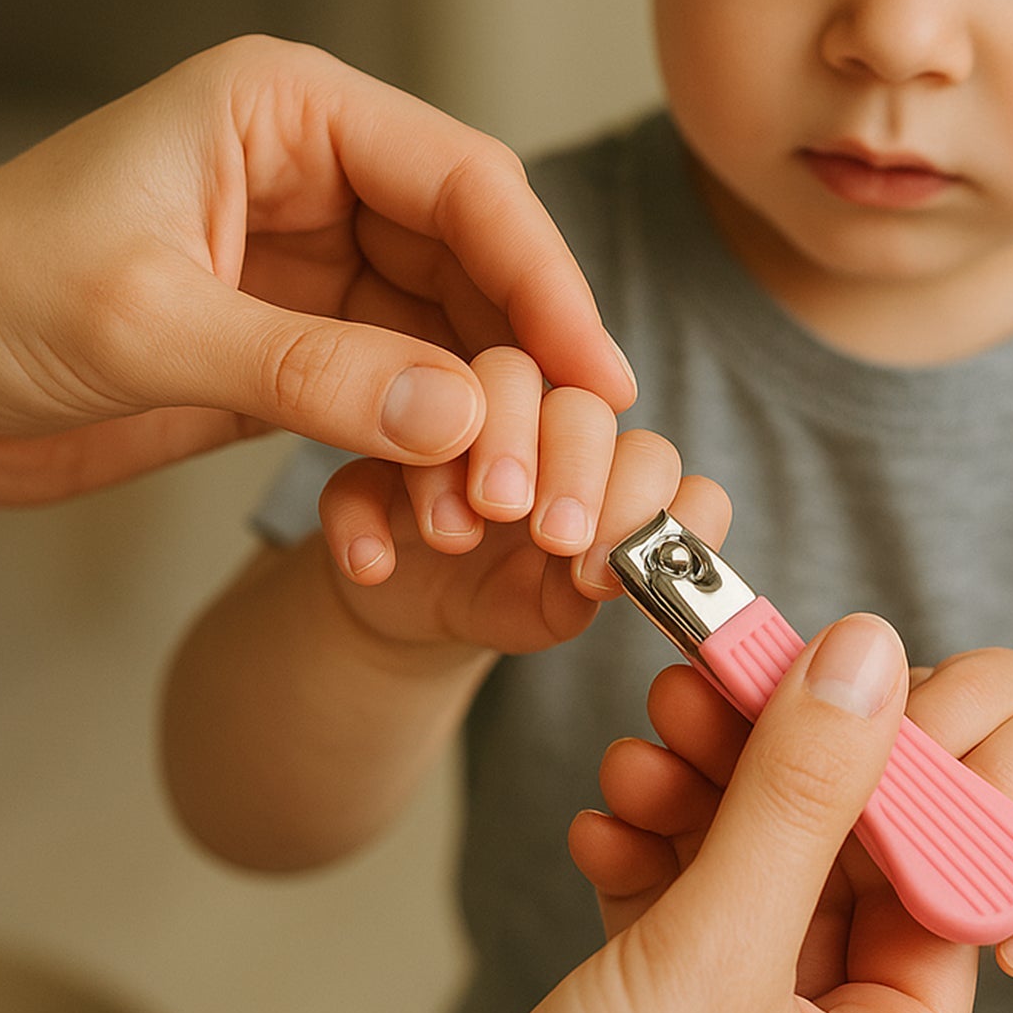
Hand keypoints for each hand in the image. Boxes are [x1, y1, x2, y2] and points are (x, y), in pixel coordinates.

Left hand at [0, 36, 633, 515]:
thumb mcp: (142, 323)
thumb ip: (307, 369)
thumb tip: (462, 419)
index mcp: (292, 112)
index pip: (464, 181)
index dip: (542, 275)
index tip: (591, 371)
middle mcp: (324, 176)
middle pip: (477, 262)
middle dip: (518, 364)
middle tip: (553, 461)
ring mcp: (321, 265)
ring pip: (451, 336)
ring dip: (478, 423)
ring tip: (486, 507)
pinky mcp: (309, 344)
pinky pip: (401, 393)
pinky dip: (421, 454)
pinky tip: (418, 513)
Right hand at [319, 346, 728, 654]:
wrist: (426, 619)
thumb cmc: (518, 590)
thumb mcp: (570, 596)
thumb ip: (617, 568)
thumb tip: (658, 546)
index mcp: (590, 446)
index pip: (630, 430)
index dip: (631, 483)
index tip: (606, 557)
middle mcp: (526, 421)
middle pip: (556, 394)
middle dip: (565, 459)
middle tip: (546, 530)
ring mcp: (444, 436)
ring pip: (460, 396)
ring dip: (461, 462)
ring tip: (458, 536)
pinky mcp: (368, 470)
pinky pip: (354, 474)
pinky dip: (360, 518)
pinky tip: (373, 565)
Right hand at [452, 615, 978, 1012]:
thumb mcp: (713, 958)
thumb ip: (793, 801)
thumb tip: (867, 657)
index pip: (921, 873)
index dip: (871, 761)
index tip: (811, 667)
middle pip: (820, 861)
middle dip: (753, 767)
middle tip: (700, 683)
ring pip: (740, 878)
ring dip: (687, 800)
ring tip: (635, 751)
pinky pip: (675, 918)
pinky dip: (641, 858)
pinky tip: (602, 825)